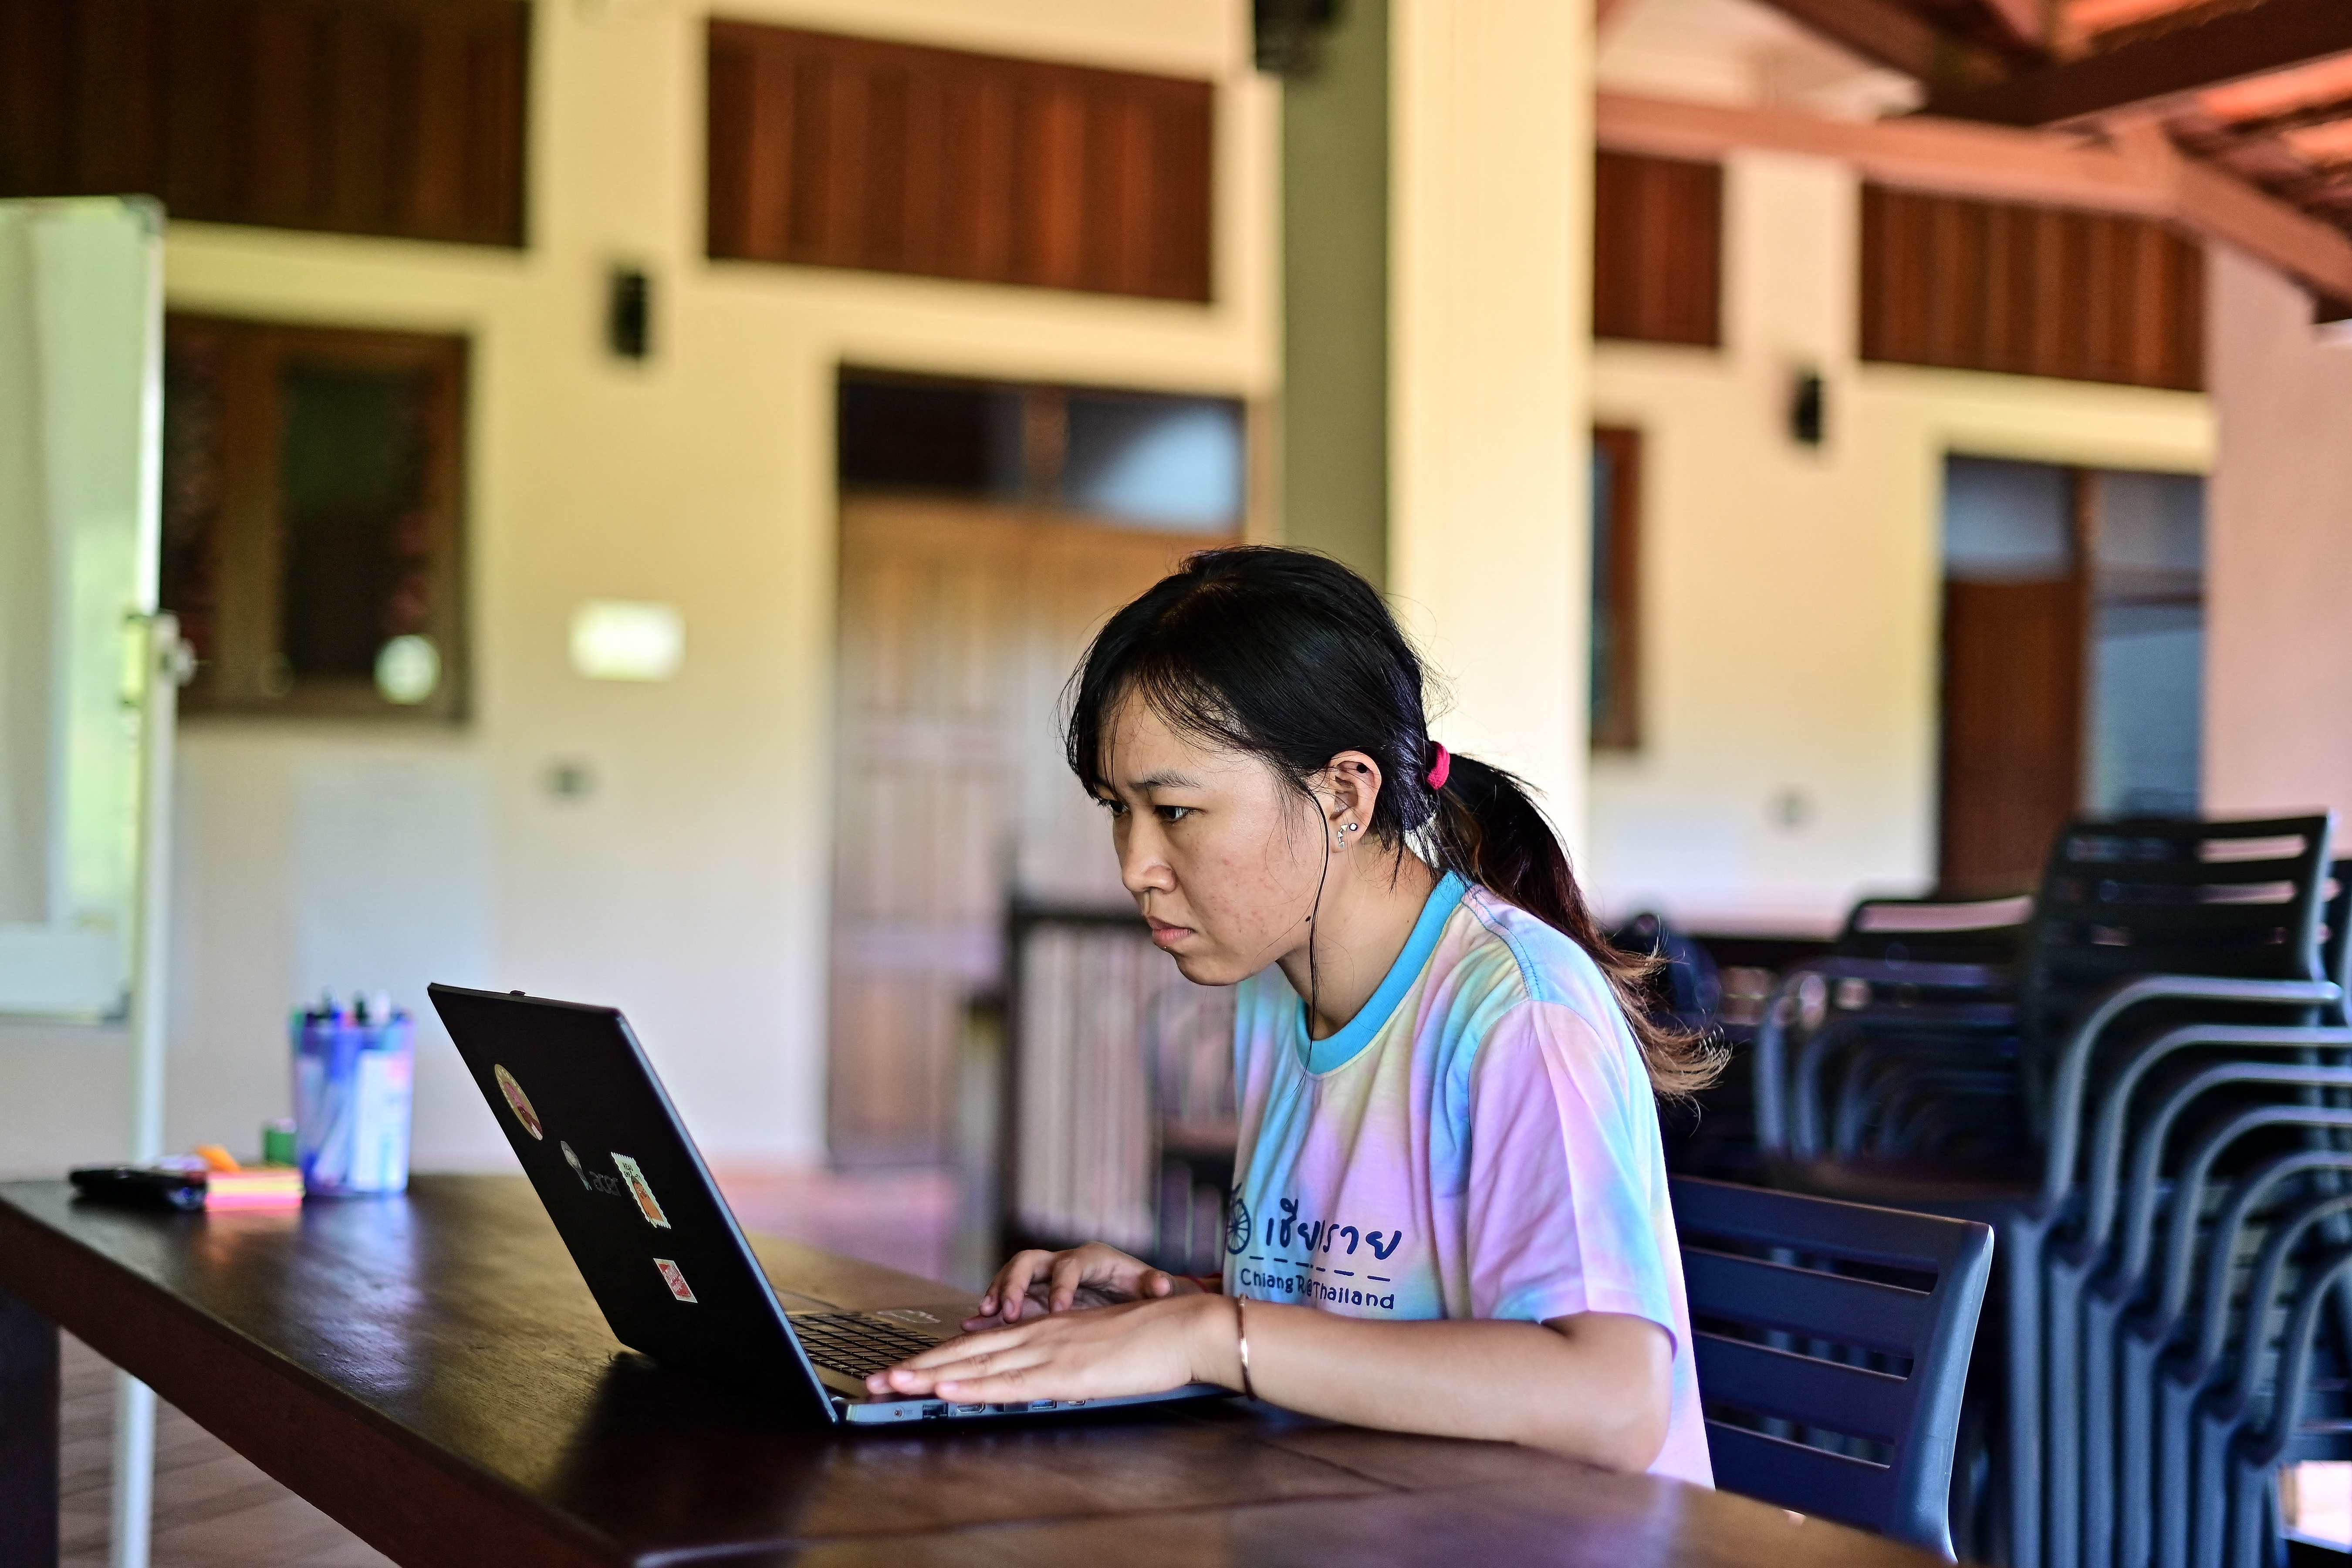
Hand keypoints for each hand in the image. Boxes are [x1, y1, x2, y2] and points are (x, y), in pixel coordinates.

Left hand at [865, 1291, 1238, 1403]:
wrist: (1184, 1328)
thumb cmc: (1147, 1341)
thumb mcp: (1092, 1350)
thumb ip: (1061, 1362)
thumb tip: (1041, 1381)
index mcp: (1042, 1329)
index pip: (977, 1344)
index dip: (936, 1357)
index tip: (901, 1369)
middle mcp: (1037, 1334)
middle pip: (966, 1350)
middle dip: (917, 1366)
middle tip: (876, 1380)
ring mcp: (1048, 1351)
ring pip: (978, 1363)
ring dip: (931, 1374)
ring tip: (893, 1382)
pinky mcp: (1065, 1371)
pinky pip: (1010, 1381)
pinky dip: (974, 1384)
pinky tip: (947, 1387)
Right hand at [966, 1241, 1201, 1328]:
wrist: (1129, 1290)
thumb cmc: (1137, 1287)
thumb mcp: (1147, 1285)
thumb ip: (1153, 1285)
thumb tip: (1163, 1285)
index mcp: (1090, 1259)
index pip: (1070, 1266)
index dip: (1062, 1286)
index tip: (1058, 1309)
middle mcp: (1061, 1262)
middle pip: (1029, 1261)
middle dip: (1014, 1284)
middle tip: (1005, 1310)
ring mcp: (1043, 1278)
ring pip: (1011, 1276)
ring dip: (996, 1293)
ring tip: (983, 1315)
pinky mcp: (1033, 1295)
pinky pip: (1006, 1298)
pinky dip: (990, 1311)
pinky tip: (973, 1326)